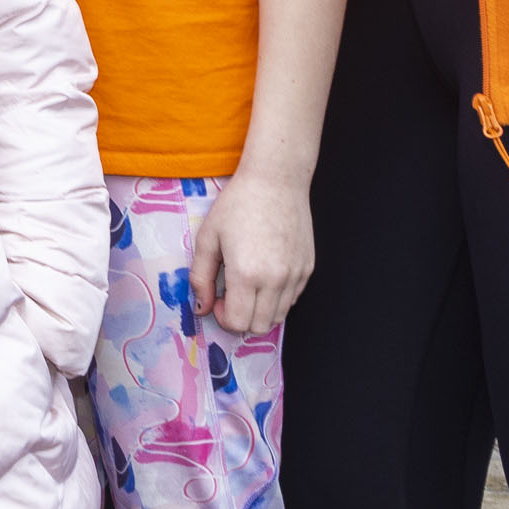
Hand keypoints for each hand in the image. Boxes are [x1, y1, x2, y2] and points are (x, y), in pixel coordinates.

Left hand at [188, 168, 313, 336]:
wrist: (276, 181)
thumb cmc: (237, 205)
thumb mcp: (208, 238)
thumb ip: (200, 278)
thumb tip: (201, 308)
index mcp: (247, 274)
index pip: (238, 323)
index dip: (223, 317)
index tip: (217, 298)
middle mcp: (275, 280)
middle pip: (258, 326)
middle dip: (240, 317)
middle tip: (231, 294)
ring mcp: (296, 276)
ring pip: (278, 317)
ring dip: (259, 310)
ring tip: (248, 284)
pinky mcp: (308, 269)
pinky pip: (292, 299)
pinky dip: (277, 297)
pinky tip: (265, 274)